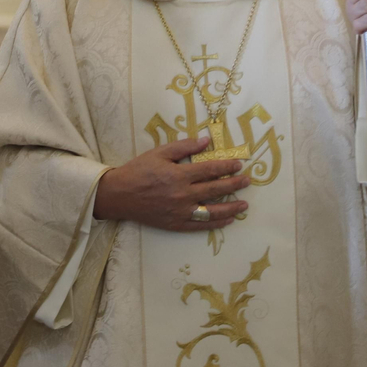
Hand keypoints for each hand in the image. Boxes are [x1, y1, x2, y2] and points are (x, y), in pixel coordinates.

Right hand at [93, 135, 250, 230]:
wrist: (119, 195)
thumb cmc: (138, 170)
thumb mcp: (159, 153)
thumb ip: (184, 147)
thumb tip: (206, 141)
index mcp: (179, 175)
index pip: (210, 170)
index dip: (227, 167)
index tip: (239, 165)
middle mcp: (183, 195)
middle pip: (215, 190)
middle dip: (234, 185)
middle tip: (247, 181)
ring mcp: (180, 212)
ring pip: (212, 211)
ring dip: (231, 208)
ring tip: (244, 205)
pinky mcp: (176, 224)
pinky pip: (201, 225)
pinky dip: (216, 223)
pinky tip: (228, 220)